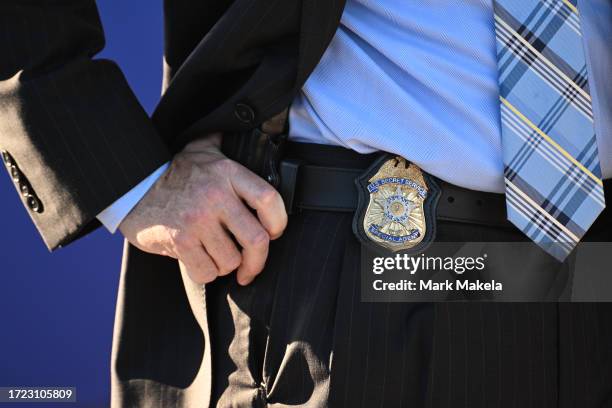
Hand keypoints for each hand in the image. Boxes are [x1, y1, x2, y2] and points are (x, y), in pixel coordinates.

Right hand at [119, 133, 287, 284]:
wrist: (131, 186)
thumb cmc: (173, 172)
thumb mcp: (203, 150)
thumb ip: (228, 145)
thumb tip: (254, 132)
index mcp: (227, 173)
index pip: (269, 200)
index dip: (279, 222)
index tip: (274, 234)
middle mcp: (215, 195)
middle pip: (257, 240)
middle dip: (257, 262)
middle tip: (250, 268)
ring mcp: (197, 220)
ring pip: (231, 260)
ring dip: (226, 265)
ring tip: (215, 255)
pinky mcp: (180, 241)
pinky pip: (207, 271)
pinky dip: (205, 272)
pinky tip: (199, 260)